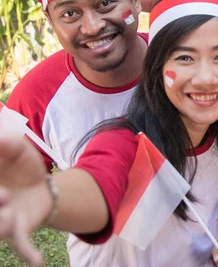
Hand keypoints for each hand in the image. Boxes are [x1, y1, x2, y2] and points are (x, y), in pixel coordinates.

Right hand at [0, 136, 52, 266]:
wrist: (37, 183)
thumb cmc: (19, 164)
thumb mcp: (16, 148)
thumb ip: (8, 143)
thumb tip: (3, 138)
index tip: (3, 189)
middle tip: (4, 196)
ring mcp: (1, 219)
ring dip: (2, 227)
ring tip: (11, 220)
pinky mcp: (18, 229)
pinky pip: (19, 244)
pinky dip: (26, 252)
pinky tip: (37, 261)